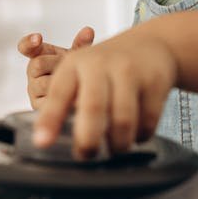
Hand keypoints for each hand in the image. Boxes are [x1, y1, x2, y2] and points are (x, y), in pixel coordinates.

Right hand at [17, 26, 94, 107]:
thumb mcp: (77, 56)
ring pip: (43, 83)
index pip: (26, 47)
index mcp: (39, 55)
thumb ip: (81, 43)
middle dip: (56, 65)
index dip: (29, 42)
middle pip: (38, 64)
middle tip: (69, 67)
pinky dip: (61, 98)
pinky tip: (72, 96)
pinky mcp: (36, 105)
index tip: (38, 38)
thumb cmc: (73, 71)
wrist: (75, 95)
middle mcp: (32, 72)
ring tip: (74, 82)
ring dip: (59, 83)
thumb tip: (88, 31)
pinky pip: (47, 101)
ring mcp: (33, 89)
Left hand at [32, 26, 177, 157]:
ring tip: (114, 148)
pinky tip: (135, 135)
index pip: (59, 93)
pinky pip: (147, 121)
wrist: (150, 43)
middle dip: (88, 140)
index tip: (42, 142)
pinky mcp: (155, 81)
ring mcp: (130, 71)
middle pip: (93, 107)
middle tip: (86, 155)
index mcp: (75, 64)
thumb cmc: (108, 65)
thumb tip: (46, 140)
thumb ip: (64, 100)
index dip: (50, 119)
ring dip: (118, 144)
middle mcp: (101, 65)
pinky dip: (141, 136)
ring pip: (122, 120)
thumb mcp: (80, 72)